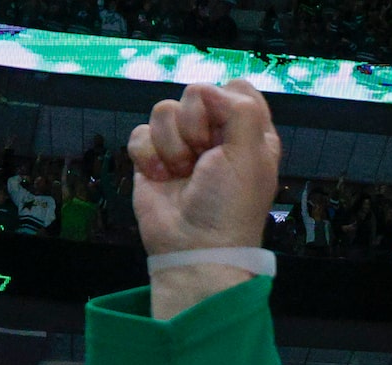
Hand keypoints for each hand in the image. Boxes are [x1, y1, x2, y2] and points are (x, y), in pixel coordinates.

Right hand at [128, 81, 280, 281]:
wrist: (194, 247)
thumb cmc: (230, 206)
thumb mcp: (251, 155)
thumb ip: (240, 110)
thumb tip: (207, 90)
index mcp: (249, 133)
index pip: (237, 89)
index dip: (226, 102)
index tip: (228, 130)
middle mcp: (216, 135)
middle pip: (196, 93)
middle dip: (196, 126)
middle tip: (204, 159)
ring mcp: (182, 145)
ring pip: (164, 111)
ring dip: (173, 146)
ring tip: (184, 174)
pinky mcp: (153, 157)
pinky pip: (140, 132)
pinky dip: (149, 156)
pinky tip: (162, 178)